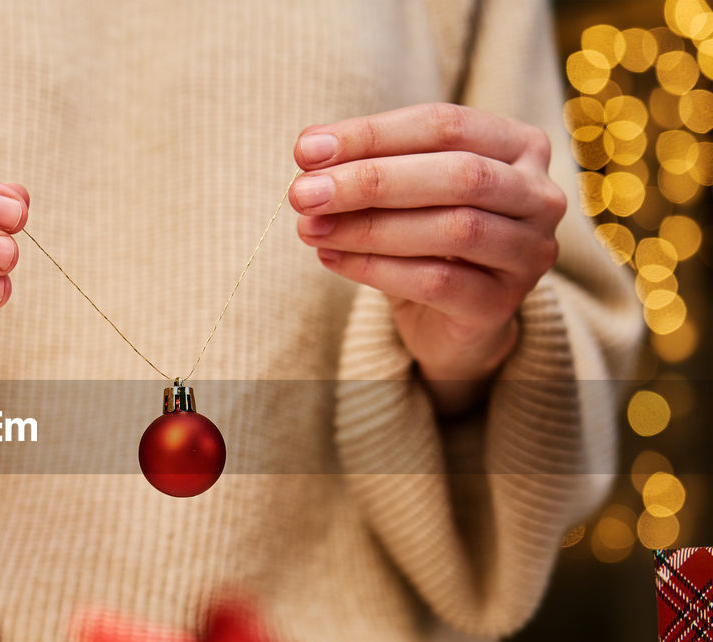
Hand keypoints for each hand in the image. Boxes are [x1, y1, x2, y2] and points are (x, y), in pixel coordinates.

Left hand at [289, 103, 566, 415]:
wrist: (451, 317)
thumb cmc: (425, 237)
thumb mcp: (402, 191)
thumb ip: (368, 164)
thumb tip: (310, 149)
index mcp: (519, 147)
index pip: (445, 124)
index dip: (373, 133)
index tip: (306, 150)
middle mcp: (538, 195)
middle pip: (458, 173)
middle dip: (371, 180)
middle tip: (303, 192)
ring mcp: (529, 252)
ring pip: (452, 229)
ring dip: (368, 227)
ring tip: (309, 228)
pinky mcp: (502, 304)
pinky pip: (437, 281)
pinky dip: (376, 268)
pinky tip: (331, 258)